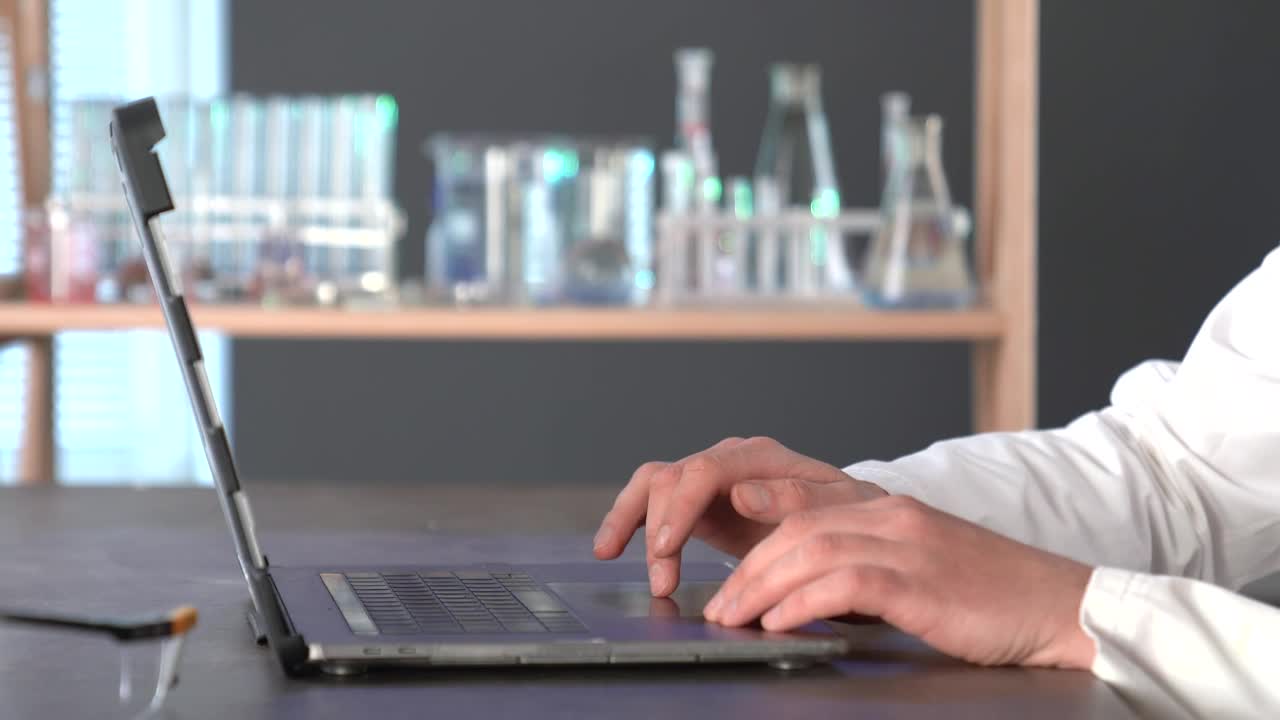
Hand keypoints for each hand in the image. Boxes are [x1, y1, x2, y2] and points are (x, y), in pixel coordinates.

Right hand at [592, 436, 887, 596]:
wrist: (845, 524)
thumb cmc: (845, 516)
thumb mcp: (837, 508)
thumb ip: (793, 498)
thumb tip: (743, 492)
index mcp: (760, 457)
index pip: (705, 469)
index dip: (682, 507)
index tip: (670, 545)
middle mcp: (728, 459)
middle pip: (672, 479)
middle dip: (659, 531)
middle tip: (663, 581)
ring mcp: (709, 477)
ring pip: (654, 486)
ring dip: (636, 526)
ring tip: (630, 565)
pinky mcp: (697, 501)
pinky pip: (652, 500)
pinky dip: (628, 521)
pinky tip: (610, 546)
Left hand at [703, 495, 1096, 669]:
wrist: (1063, 608)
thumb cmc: (993, 597)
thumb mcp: (923, 567)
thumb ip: (871, 565)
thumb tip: (812, 591)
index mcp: (891, 510)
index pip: (806, 509)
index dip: (757, 529)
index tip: (725, 557)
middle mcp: (894, 517)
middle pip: (797, 529)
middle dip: (748, 567)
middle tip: (719, 604)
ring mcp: (909, 546)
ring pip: (811, 551)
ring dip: (762, 586)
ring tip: (734, 617)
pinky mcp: (922, 582)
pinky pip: (846, 583)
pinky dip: (803, 601)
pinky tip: (779, 623)